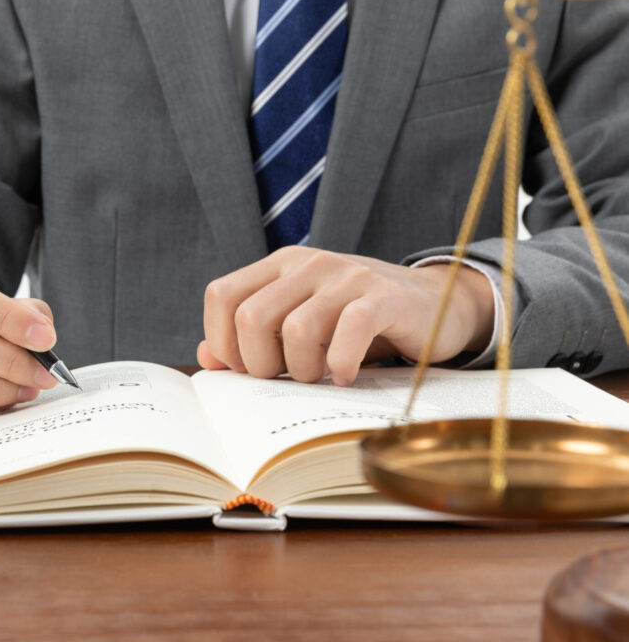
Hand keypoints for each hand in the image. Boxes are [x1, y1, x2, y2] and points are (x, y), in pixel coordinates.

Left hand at [197, 247, 494, 384]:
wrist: (434, 305)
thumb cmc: (355, 323)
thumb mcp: (299, 324)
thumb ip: (251, 339)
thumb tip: (207, 358)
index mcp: (280, 266)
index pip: (221, 296)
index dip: (223, 341)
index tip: (247, 368)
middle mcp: (309, 264)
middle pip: (251, 317)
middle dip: (260, 364)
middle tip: (286, 377)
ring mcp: (347, 277)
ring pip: (296, 330)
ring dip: (302, 369)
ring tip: (320, 376)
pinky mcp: (384, 298)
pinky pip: (348, 332)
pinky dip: (341, 364)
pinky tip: (346, 376)